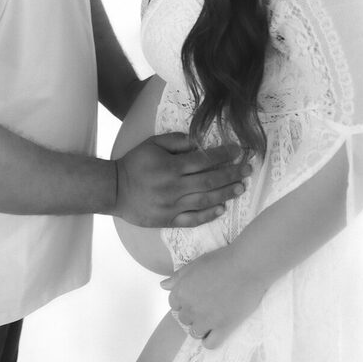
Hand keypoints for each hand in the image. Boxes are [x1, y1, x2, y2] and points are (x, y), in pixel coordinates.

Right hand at [114, 134, 250, 227]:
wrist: (115, 189)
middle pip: (210, 181)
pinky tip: (222, 209)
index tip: (238, 151)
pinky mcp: (169, 220)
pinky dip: (208, 215)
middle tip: (247, 170)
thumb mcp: (153, 144)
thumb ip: (176, 141)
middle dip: (231, 174)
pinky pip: (193, 219)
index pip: (204, 160)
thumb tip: (198, 143)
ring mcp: (173, 206)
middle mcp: (175, 187)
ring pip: (205, 200)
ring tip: (241, 187)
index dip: (223, 155)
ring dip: (226, 194)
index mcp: (172, 167)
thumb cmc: (135, 163)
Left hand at [161, 245, 266, 348]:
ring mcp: (206, 319)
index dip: (184, 300)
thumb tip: (163, 285)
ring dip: (201, 326)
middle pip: (184, 319)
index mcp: (182, 291)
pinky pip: (209, 344)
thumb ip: (178, 277)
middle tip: (207, 304)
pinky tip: (217, 330)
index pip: (174, 304)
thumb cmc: (221, 260)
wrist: (247, 266)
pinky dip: (210, 340)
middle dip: (193, 313)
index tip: (195, 296)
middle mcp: (190, 307)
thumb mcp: (195, 264)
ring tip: (212, 316)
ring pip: (195, 332)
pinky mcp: (223, 328)